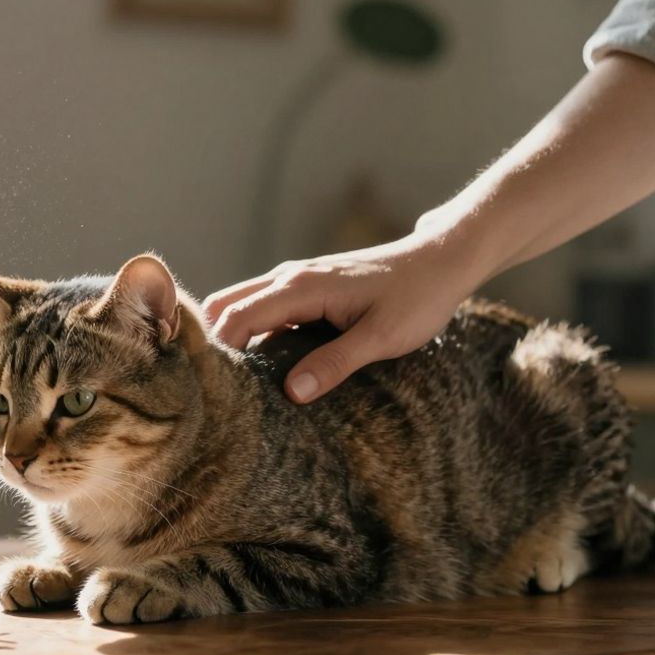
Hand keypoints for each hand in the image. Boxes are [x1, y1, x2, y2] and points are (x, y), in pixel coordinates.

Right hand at [205, 228, 484, 402]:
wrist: (441, 261)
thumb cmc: (417, 298)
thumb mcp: (381, 338)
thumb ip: (335, 363)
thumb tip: (292, 393)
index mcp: (301, 287)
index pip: (236, 316)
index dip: (218, 351)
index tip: (213, 388)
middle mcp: (289, 277)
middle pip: (224, 305)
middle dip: (212, 342)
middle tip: (215, 386)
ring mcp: (296, 280)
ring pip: (240, 303)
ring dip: (230, 335)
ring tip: (233, 379)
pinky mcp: (307, 288)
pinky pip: (263, 307)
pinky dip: (251, 331)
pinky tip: (264, 363)